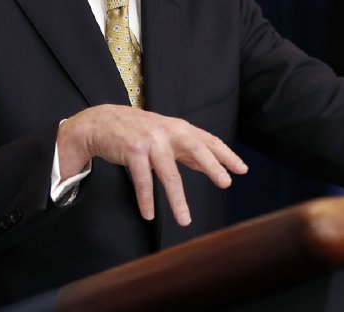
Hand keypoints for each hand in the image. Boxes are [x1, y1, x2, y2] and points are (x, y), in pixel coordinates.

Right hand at [57, 104, 247, 225]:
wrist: (101, 122)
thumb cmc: (137, 131)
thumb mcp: (165, 135)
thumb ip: (186, 149)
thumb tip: (212, 165)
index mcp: (179, 128)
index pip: (208, 141)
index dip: (226, 155)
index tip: (242, 169)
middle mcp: (168, 131)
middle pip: (196, 148)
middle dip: (212, 166)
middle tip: (226, 182)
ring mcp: (150, 141)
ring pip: (169, 173)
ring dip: (177, 200)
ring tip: (185, 220)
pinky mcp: (132, 151)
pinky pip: (142, 180)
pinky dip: (146, 199)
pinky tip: (150, 214)